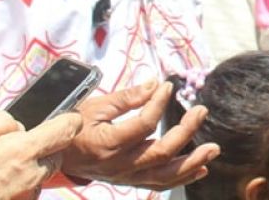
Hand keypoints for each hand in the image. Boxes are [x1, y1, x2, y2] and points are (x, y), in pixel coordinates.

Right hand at [0, 110, 81, 199]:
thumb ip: (1, 123)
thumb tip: (19, 125)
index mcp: (19, 152)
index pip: (63, 131)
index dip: (70, 120)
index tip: (72, 116)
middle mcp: (26, 178)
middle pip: (54, 157)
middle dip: (46, 147)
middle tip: (21, 143)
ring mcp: (19, 197)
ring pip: (39, 177)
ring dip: (30, 167)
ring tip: (1, 164)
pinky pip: (24, 193)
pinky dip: (16, 185)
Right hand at [59, 80, 218, 189]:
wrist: (55, 155)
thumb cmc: (73, 128)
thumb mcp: (94, 107)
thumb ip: (127, 97)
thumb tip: (155, 84)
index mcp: (107, 143)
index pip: (143, 124)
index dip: (159, 103)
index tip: (168, 86)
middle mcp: (119, 165)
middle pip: (160, 153)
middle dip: (185, 132)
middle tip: (202, 111)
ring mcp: (125, 176)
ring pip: (164, 176)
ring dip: (192, 162)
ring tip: (213, 148)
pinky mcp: (129, 181)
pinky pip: (158, 184)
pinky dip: (181, 177)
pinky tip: (201, 169)